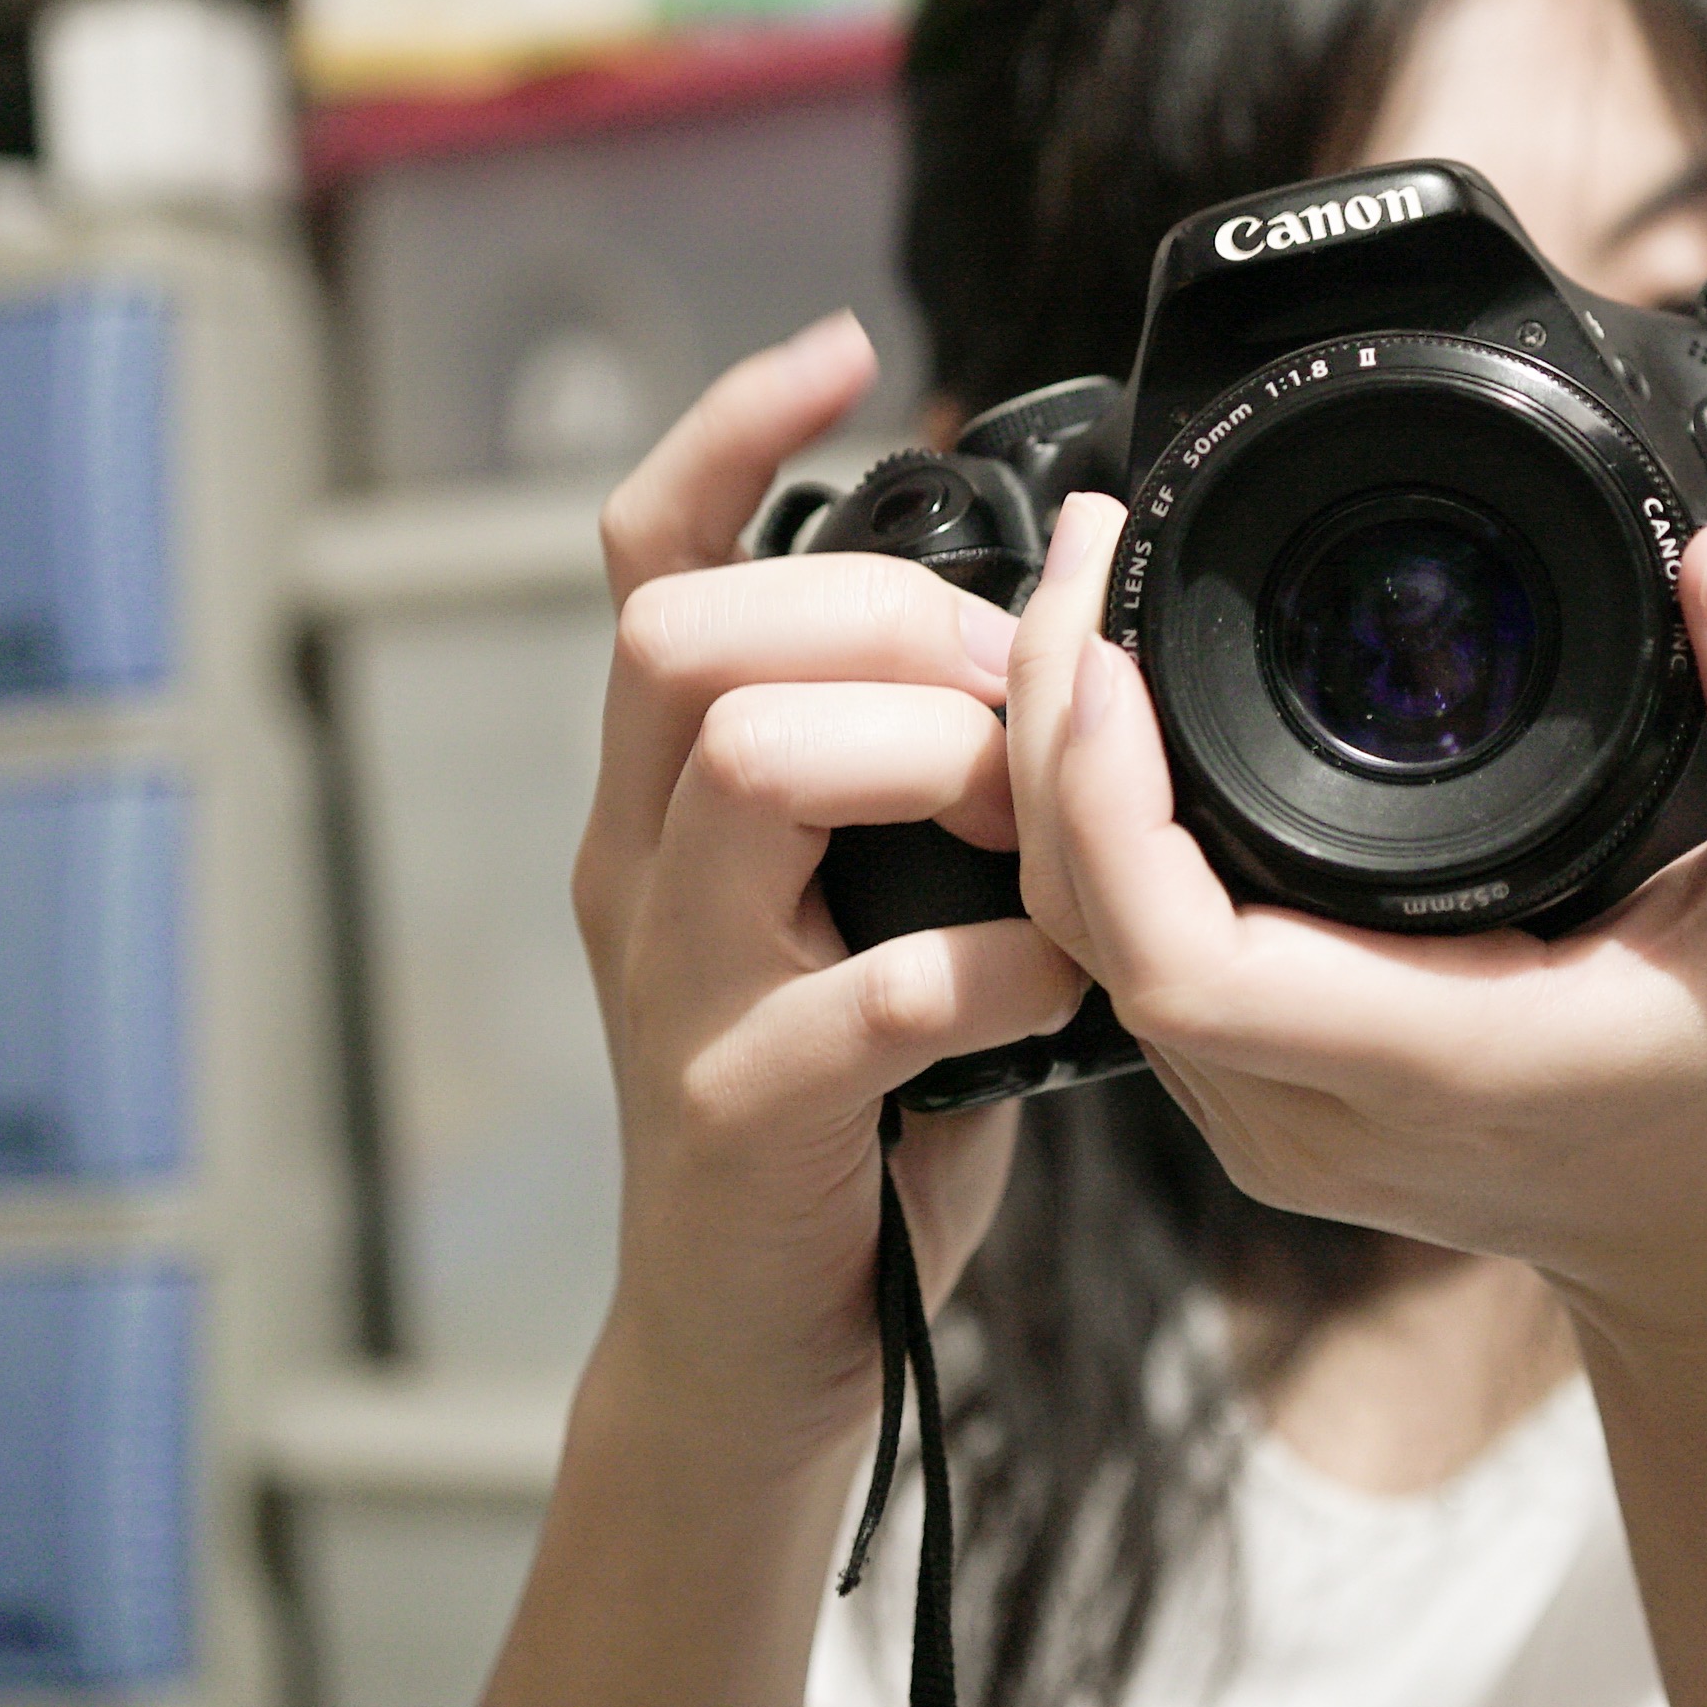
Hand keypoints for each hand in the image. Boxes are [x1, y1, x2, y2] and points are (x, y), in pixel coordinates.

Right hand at [569, 315, 1089, 1430]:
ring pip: (754, 760)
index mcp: (666, 799)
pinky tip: (1069, 982)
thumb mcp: (871, 904)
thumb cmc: (853, 1118)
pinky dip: (1000, 963)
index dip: (730, 435)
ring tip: (1033, 808)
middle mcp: (637, 866)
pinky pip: (870, 989)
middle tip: (1017, 680)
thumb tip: (1055, 630)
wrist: (756, 1356)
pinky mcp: (737, 1109)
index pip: (648, 560)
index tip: (849, 350)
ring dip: (929, 750)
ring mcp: (673, 986)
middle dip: (882, 613)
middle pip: (691, 629)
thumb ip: (923, 779)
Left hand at [1001, 488, 1706, 1342]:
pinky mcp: (1252, 1094)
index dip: (1111, 810)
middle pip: (1095, 931)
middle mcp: (1318, 1109)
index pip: (1186, 963)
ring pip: (1086, 945)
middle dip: (1056, 733)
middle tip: (1097, 545)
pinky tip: (1120, 710)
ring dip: (1061, 771)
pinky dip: (1097, 828)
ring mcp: (1269, 1117)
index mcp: (1434, 1061)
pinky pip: (1124, 955)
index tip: (1118, 655)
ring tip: (1096, 597)